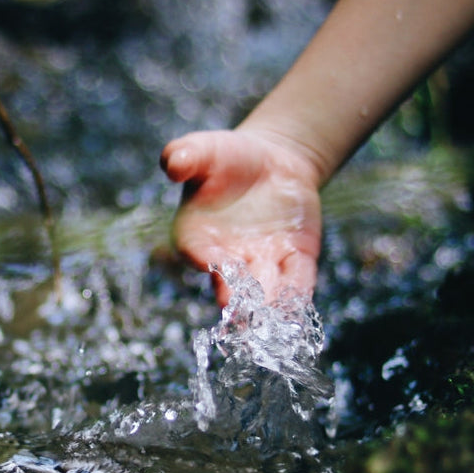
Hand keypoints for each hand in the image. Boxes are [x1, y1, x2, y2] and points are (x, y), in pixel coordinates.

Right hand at [160, 128, 323, 306]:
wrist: (271, 162)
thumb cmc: (226, 156)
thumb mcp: (204, 149)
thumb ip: (185, 155)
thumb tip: (173, 163)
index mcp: (196, 236)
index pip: (197, 251)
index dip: (204, 258)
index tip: (211, 264)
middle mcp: (227, 258)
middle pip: (231, 282)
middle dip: (237, 298)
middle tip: (241, 315)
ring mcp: (262, 262)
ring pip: (266, 289)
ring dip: (270, 307)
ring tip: (274, 324)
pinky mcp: (294, 259)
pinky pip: (298, 280)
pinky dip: (299, 295)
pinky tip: (301, 311)